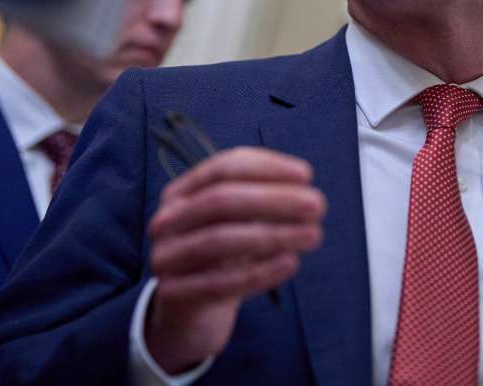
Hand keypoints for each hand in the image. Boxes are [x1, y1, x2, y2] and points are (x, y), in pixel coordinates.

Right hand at [145, 148, 325, 373]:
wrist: (190, 313)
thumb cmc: (222, 258)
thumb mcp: (236, 223)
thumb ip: (262, 200)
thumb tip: (305, 190)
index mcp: (182, 192)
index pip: (223, 168)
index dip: (267, 168)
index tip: (307, 175)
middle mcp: (167, 220)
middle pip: (221, 201)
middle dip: (274, 200)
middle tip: (317, 205)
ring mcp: (165, 258)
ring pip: (219, 240)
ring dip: (272, 235)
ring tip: (313, 234)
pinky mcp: (173, 295)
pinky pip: (220, 283)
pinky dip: (260, 272)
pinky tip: (291, 263)